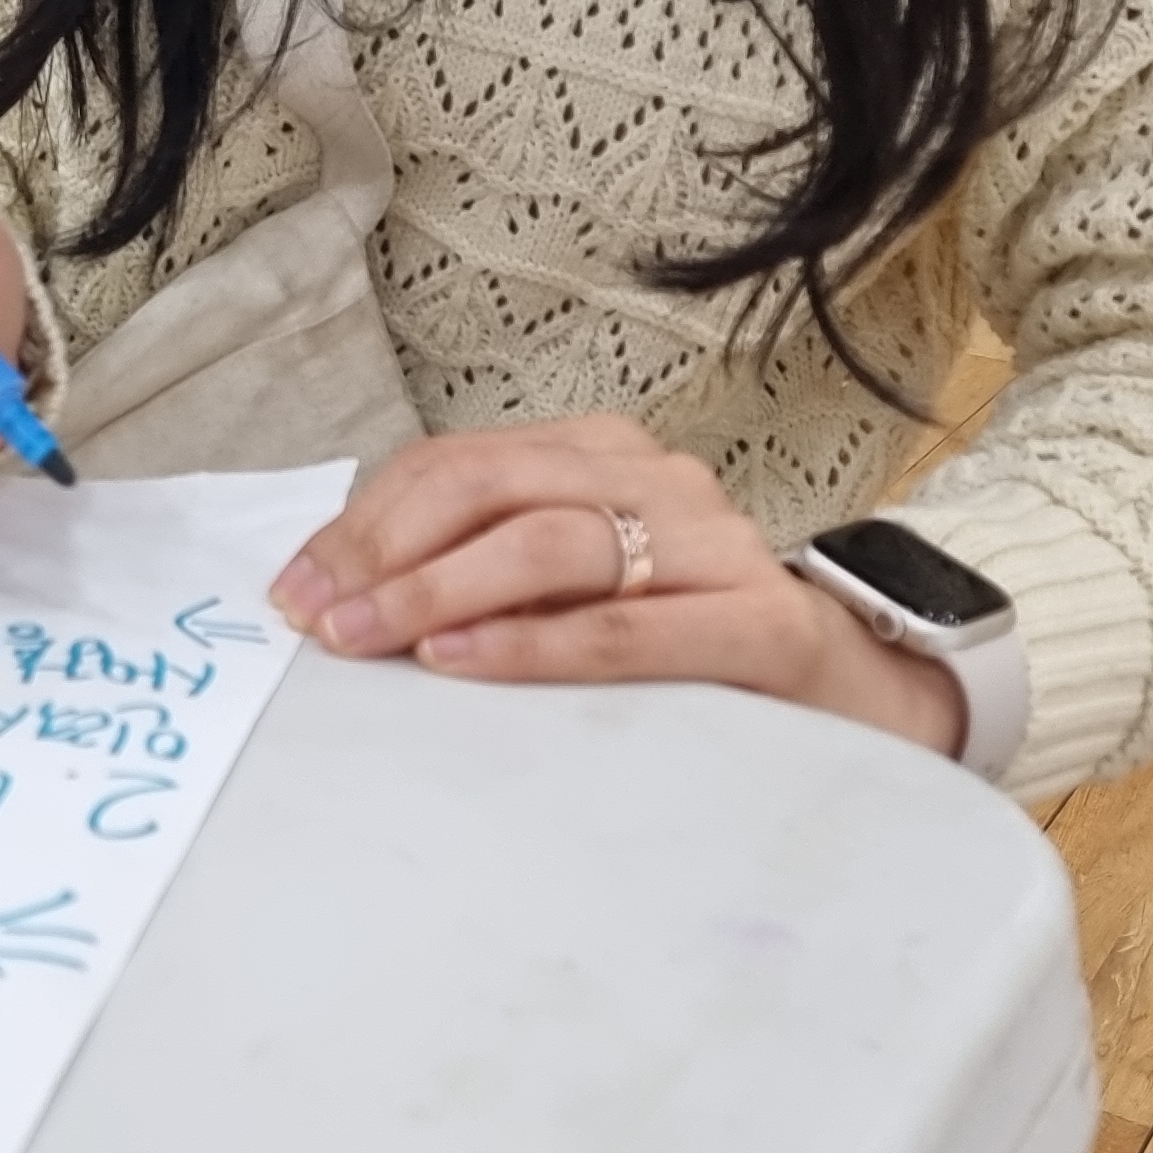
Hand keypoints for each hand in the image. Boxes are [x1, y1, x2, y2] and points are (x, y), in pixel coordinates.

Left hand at [269, 416, 967, 756]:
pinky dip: (531, 644)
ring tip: (369, 641)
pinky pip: (622, 627)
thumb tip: (344, 596)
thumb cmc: (689, 646)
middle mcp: (656, 480)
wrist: (857, 697)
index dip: (365, 522)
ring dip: (440, 593)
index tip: (295, 585)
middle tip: (319, 619)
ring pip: (548, 544)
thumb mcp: (581, 588)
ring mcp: (712, 545)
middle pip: (490, 489)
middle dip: (387, 554)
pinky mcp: (757, 625)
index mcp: (601, 455)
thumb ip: (488, 572)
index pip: (455, 465)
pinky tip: (459, 663)